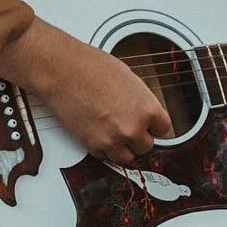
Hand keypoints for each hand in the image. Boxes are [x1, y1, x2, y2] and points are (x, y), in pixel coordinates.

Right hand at [0, 16, 171, 165]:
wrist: (62, 72)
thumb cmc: (91, 68)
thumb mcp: (129, 78)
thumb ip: (140, 100)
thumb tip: (143, 110)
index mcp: (147, 108)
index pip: (164, 129)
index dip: (155, 125)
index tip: (150, 124)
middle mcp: (132, 128)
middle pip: (147, 146)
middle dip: (139, 136)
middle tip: (129, 125)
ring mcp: (112, 140)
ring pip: (128, 158)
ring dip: (124, 147)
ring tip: (115, 132)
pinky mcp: (93, 146)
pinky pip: (106, 157)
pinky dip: (105, 149)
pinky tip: (101, 133)